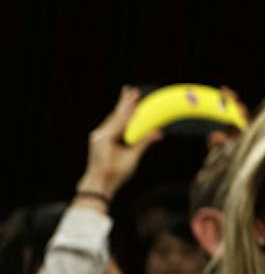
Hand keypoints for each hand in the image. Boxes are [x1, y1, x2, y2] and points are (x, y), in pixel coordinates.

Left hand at [77, 87, 159, 203]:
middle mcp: (100, 134)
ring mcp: (98, 136)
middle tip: (130, 89)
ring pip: (112, 118)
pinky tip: (122, 113)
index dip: (131, 107)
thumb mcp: (131, 159)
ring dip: (121, 108)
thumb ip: (143, 143)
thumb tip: (158, 132)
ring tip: (127, 96)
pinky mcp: (100, 140)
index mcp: (106, 137)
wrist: (97, 184)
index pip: (122, 119)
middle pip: (115, 114)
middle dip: (124, 101)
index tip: (137, 95)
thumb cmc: (114, 174)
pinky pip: (110, 124)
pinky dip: (118, 117)